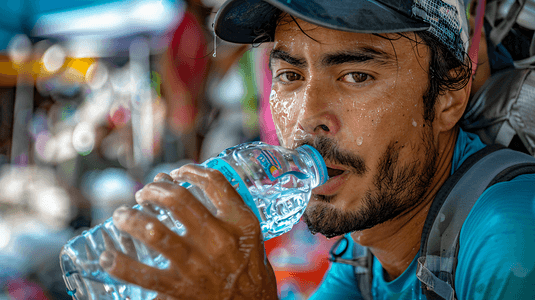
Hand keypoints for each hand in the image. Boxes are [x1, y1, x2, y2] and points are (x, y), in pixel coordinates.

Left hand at [99, 165, 277, 299]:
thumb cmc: (249, 266)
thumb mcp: (249, 232)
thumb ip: (227, 208)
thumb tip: (181, 187)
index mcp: (239, 222)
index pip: (213, 182)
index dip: (191, 170)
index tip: (178, 171)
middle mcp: (218, 240)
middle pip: (177, 200)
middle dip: (153, 190)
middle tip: (143, 193)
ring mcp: (197, 265)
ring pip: (154, 232)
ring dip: (131, 219)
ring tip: (121, 216)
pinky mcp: (180, 289)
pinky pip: (143, 275)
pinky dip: (121, 264)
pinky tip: (108, 257)